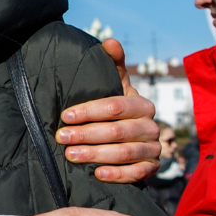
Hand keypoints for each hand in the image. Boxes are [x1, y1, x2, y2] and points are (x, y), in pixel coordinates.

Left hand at [56, 39, 160, 182]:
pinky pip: (137, 173)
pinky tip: (97, 174)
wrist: (132, 137)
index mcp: (141, 103)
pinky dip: (118, 174)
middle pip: (117, 131)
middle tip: (61, 138)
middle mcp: (151, 125)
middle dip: (86, 134)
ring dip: (96, 155)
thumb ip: (112, 64)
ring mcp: (154, 148)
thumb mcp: (115, 85)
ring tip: (71, 155)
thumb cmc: (116, 109)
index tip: (65, 116)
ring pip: (125, 152)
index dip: (88, 111)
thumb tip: (109, 41)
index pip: (114, 106)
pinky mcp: (152, 167)